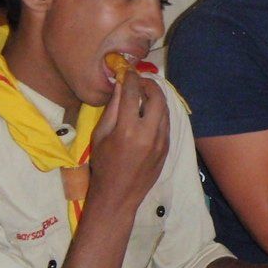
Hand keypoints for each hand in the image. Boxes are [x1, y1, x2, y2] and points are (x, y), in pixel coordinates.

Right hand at [89, 71, 169, 210]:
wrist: (118, 195)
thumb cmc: (103, 165)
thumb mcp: (101, 135)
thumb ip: (113, 108)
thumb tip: (121, 85)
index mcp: (128, 130)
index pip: (133, 93)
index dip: (130, 78)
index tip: (127, 71)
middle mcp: (149, 133)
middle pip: (157, 97)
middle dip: (149, 85)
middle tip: (139, 82)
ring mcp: (162, 141)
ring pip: (165, 110)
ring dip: (156, 98)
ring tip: (143, 95)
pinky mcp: (167, 148)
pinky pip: (166, 123)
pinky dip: (159, 113)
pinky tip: (148, 113)